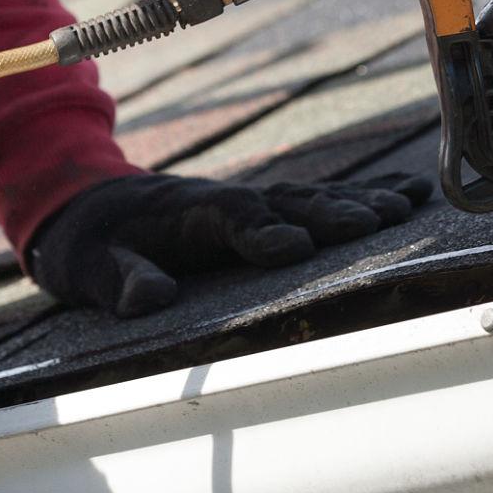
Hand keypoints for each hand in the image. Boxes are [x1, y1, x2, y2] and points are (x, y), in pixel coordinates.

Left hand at [28, 172, 431, 316]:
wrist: (87, 206)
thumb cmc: (88, 244)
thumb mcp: (86, 267)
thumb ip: (119, 281)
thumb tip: (149, 299)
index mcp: (182, 213)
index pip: (228, 216)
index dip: (260, 230)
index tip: (295, 247)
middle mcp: (224, 201)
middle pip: (283, 201)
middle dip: (330, 210)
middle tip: (377, 221)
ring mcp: (248, 201)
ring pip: (309, 197)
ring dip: (357, 201)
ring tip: (405, 207)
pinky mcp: (263, 209)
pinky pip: (317, 199)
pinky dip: (362, 193)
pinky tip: (406, 195)